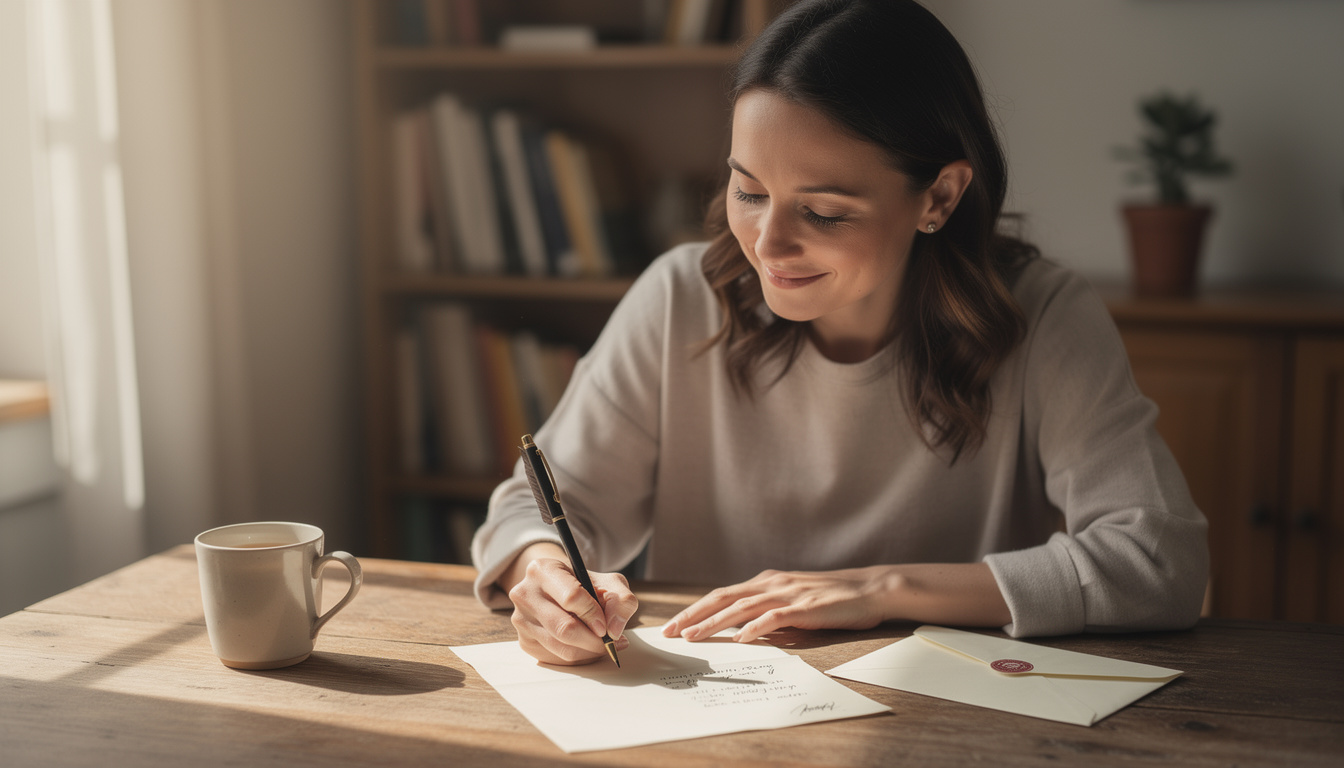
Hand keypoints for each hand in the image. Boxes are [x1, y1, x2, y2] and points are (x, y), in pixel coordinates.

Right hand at [507, 554, 637, 665]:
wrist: (558, 590)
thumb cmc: (584, 585)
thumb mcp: (608, 582)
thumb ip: (621, 600)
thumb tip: (614, 629)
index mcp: (543, 570)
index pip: (571, 597)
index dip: (593, 615)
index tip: (607, 626)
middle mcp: (525, 593)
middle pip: (564, 628)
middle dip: (594, 641)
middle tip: (611, 643)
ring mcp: (521, 619)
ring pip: (560, 648)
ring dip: (588, 652)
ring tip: (602, 645)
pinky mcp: (524, 641)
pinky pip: (555, 659)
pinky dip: (577, 658)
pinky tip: (586, 647)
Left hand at [661, 567, 896, 643]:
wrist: (870, 588)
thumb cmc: (832, 598)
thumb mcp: (793, 599)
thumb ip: (768, 609)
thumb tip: (743, 628)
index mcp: (766, 581)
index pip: (722, 595)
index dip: (695, 609)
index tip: (673, 626)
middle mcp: (771, 583)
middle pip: (723, 598)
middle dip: (693, 615)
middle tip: (669, 633)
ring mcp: (788, 593)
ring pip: (742, 607)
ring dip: (714, 623)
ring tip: (693, 637)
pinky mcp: (805, 607)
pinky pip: (774, 617)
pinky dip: (755, 627)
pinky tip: (739, 638)